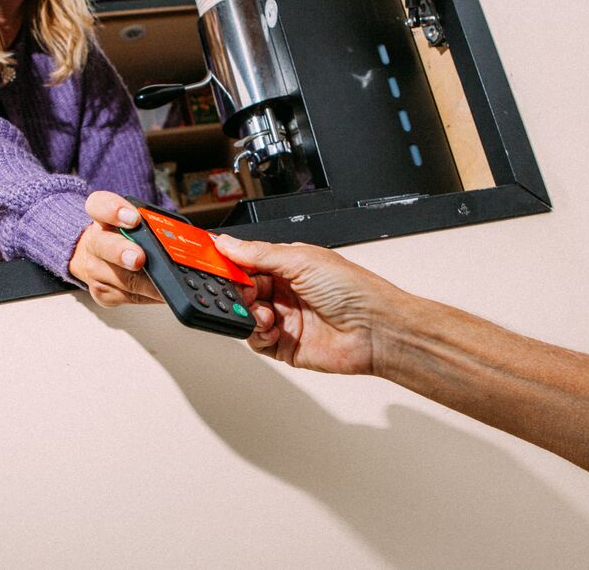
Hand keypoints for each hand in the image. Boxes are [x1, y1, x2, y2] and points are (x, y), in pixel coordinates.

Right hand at [70, 191, 162, 307]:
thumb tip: (183, 238)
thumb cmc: (123, 237)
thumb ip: (152, 223)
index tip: (134, 218)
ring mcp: (95, 270)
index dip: (115, 211)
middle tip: (139, 259)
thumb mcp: (134, 221)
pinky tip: (162, 294)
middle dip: (124, 254)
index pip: (100, 205)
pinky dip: (150, 297)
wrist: (96, 256)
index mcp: (102, 216)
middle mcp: (95, 242)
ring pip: (123, 279)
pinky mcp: (102, 293)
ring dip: (148, 284)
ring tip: (167, 284)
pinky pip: (129, 297)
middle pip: (105, 246)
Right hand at [214, 235, 403, 375]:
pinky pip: (256, 340)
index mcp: (289, 265)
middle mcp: (285, 291)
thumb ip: (259, 254)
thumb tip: (227, 243)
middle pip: (242, 289)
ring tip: (264, 312)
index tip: (211, 262)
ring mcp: (285, 319)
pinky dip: (256, 334)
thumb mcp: (301, 260)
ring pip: (246, 315)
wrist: (376, 330)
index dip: (229, 262)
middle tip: (240, 290)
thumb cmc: (354, 291)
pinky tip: (272, 327)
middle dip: (237, 290)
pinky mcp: (285, 346)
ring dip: (248, 313)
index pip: (247, 261)